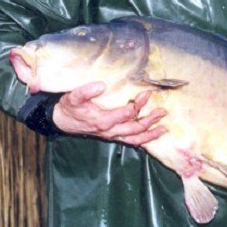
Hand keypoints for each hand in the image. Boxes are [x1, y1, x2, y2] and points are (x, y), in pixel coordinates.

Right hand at [52, 82, 167, 145]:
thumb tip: (101, 85)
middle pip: (134, 128)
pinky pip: (130, 141)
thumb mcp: (74, 97)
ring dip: (150, 134)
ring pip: (134, 138)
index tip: (147, 94)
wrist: (62, 121)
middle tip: (162, 111)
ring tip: (164, 128)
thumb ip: (86, 91)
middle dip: (150, 120)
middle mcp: (110, 131)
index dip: (138, 105)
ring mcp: (111, 135)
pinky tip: (152, 136)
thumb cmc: (70, 107)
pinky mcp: (112, 136)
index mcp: (103, 121)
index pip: (126, 114)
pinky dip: (143, 140)